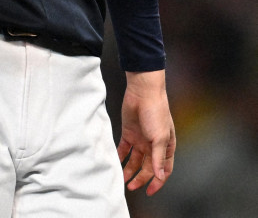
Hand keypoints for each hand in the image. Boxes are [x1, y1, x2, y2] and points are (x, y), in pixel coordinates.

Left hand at [117, 70, 175, 195]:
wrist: (142, 91)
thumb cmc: (156, 111)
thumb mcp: (160, 137)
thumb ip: (158, 158)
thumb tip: (159, 176)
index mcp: (166, 146)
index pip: (163, 169)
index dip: (158, 181)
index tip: (149, 191)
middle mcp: (153, 144)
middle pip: (148, 166)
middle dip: (140, 178)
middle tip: (131, 186)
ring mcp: (141, 138)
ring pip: (135, 159)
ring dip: (129, 169)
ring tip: (122, 178)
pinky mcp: (129, 132)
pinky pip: (124, 148)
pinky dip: (120, 156)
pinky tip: (116, 162)